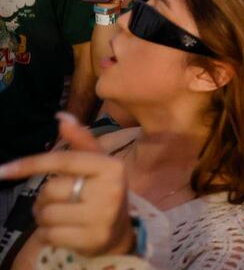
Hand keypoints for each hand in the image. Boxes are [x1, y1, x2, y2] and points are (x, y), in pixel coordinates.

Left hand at [0, 113, 134, 256]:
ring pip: (47, 214)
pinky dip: (47, 235)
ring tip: (60, 216)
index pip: (63, 161)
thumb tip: (61, 116)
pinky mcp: (91, 239)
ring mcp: (102, 216)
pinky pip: (49, 235)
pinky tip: (63, 232)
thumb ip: (80, 141)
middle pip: (51, 189)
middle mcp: (111, 190)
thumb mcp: (98, 165)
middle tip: (57, 201)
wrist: (119, 233)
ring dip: (43, 217)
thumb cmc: (103, 193)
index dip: (30, 163)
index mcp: (111, 167)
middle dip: (44, 197)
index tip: (3, 169)